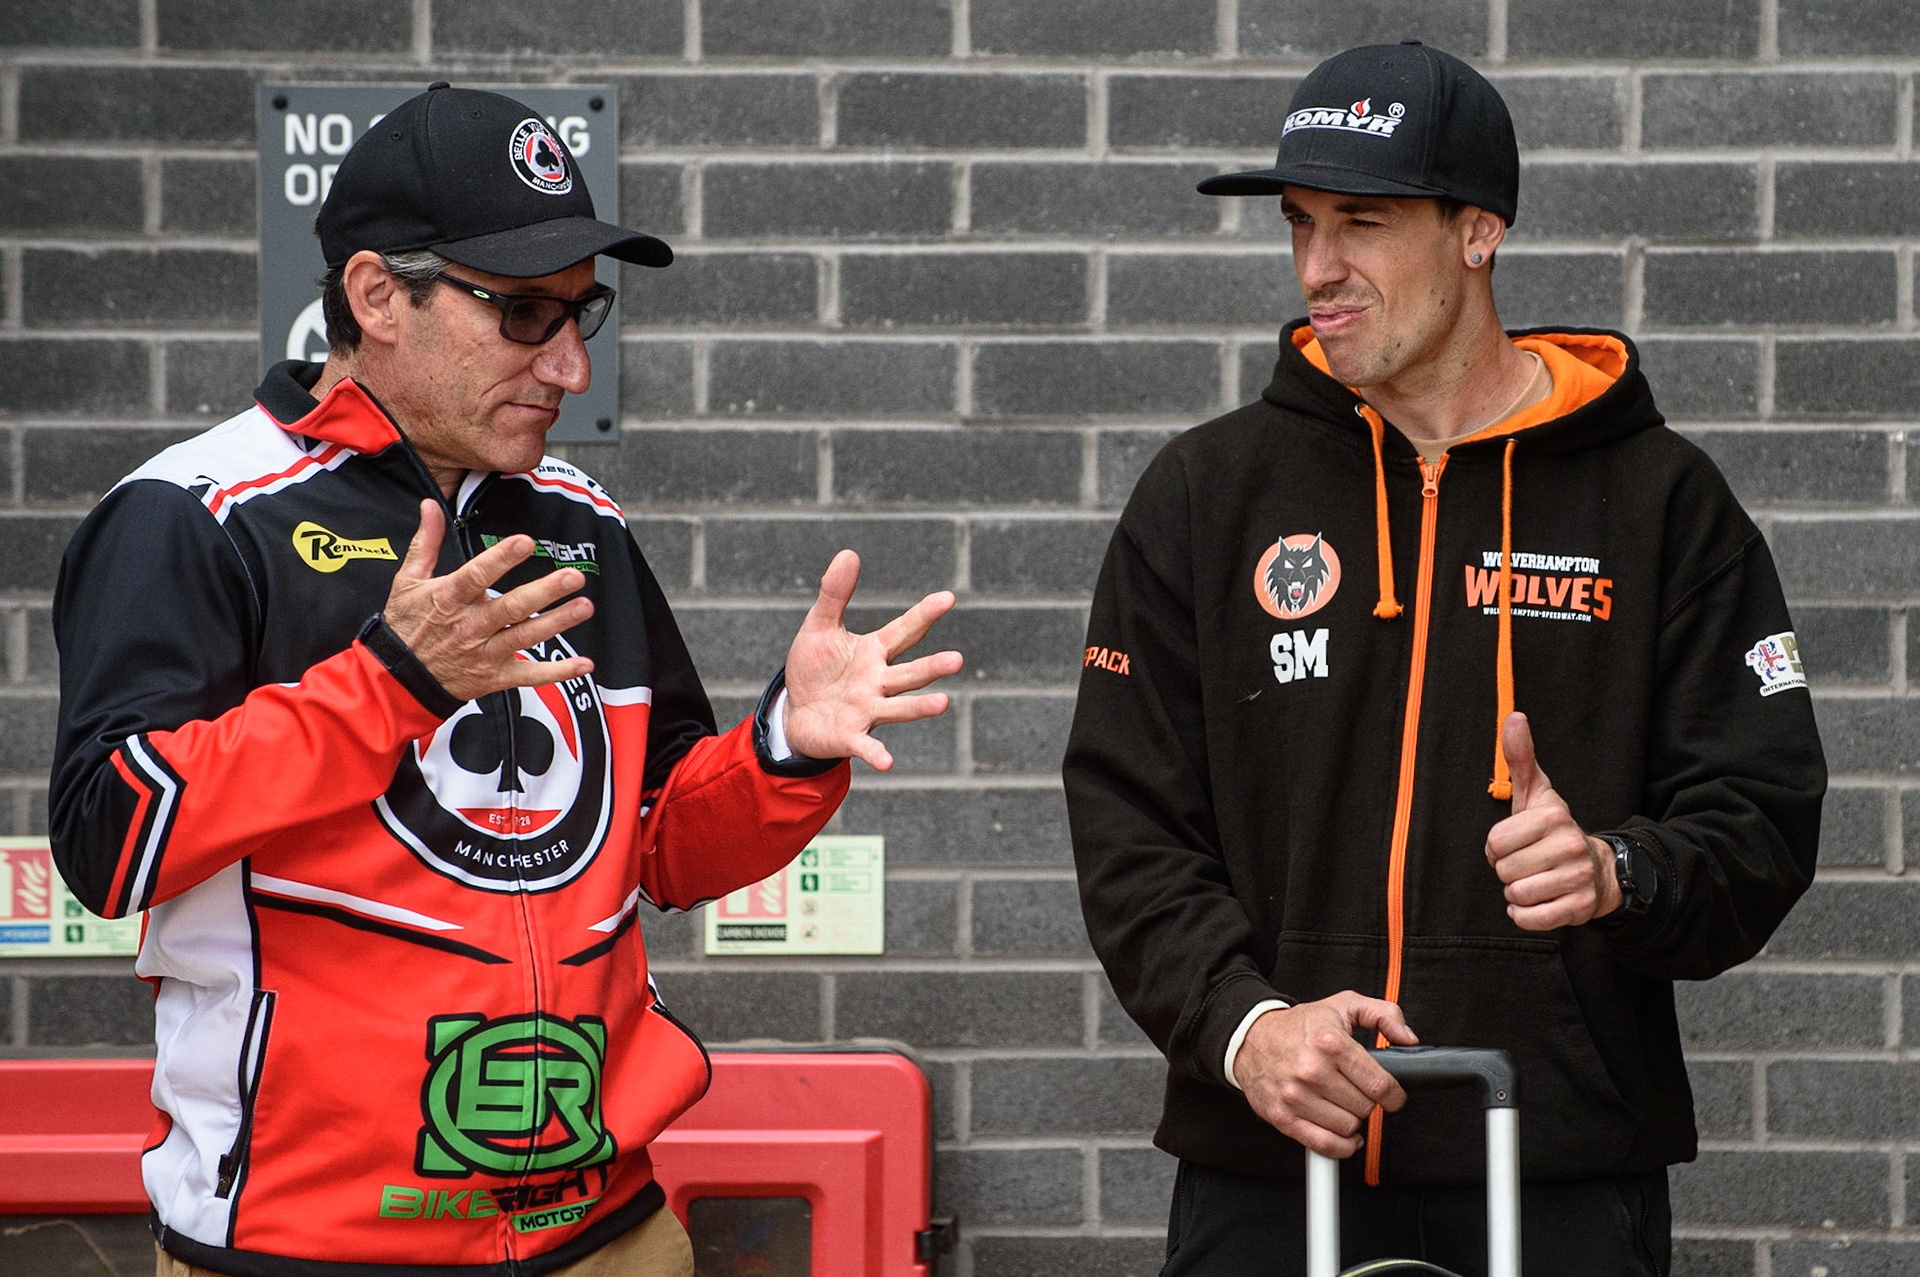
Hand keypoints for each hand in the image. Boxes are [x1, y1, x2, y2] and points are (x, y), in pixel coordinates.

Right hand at [382, 500, 594, 702]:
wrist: (398, 679)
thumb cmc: (407, 626)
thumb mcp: (408, 582)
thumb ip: (425, 543)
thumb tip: (430, 506)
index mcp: (449, 599)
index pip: (477, 575)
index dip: (502, 559)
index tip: (525, 542)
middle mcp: (470, 626)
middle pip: (511, 607)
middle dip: (544, 592)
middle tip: (573, 577)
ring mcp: (484, 653)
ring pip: (525, 637)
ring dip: (557, 622)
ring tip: (583, 606)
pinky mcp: (494, 676)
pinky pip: (529, 674)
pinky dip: (558, 671)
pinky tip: (583, 663)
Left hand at [781, 550, 962, 770]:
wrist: (797, 713)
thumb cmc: (816, 668)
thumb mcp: (819, 627)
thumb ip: (835, 594)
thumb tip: (849, 553)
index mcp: (875, 652)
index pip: (905, 631)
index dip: (924, 615)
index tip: (948, 597)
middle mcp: (879, 682)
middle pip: (910, 674)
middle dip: (932, 668)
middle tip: (957, 659)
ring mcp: (868, 711)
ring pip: (898, 708)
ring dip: (919, 708)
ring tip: (943, 704)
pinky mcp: (851, 736)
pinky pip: (866, 745)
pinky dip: (877, 754)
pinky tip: (888, 763)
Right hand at [1233, 993, 1417, 1157]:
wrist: (1249, 1038)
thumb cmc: (1298, 1026)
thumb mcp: (1343, 1005)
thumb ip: (1384, 1015)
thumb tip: (1408, 1038)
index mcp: (1331, 1043)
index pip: (1380, 1085)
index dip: (1394, 1095)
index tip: (1392, 1096)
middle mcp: (1312, 1070)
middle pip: (1366, 1108)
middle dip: (1367, 1102)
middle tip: (1356, 1090)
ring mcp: (1296, 1096)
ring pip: (1348, 1128)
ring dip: (1351, 1120)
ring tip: (1342, 1104)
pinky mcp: (1283, 1117)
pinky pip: (1325, 1146)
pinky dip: (1340, 1146)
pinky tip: (1341, 1132)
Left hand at [1484, 712, 1621, 929]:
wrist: (1597, 868)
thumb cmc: (1553, 829)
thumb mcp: (1537, 792)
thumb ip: (1520, 757)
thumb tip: (1514, 716)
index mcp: (1552, 817)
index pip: (1494, 843)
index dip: (1497, 848)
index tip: (1516, 844)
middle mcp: (1569, 846)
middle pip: (1504, 871)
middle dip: (1507, 871)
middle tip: (1528, 864)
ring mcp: (1577, 878)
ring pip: (1516, 896)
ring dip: (1516, 894)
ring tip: (1535, 881)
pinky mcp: (1579, 909)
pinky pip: (1530, 919)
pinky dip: (1525, 916)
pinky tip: (1536, 903)